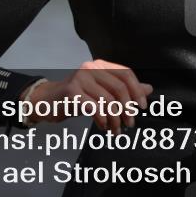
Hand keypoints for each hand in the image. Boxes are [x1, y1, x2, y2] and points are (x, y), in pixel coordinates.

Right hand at [20, 59, 152, 133]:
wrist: (46, 102)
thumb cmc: (76, 97)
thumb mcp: (101, 92)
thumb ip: (124, 90)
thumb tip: (148, 89)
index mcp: (101, 66)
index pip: (126, 73)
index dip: (136, 90)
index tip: (142, 106)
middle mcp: (91, 68)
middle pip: (119, 87)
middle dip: (127, 108)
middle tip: (130, 123)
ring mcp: (80, 78)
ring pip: (107, 100)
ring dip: (115, 119)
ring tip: (116, 131)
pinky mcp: (71, 91)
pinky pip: (93, 107)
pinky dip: (102, 119)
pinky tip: (103, 127)